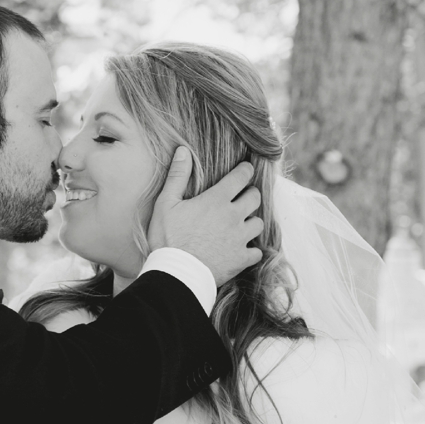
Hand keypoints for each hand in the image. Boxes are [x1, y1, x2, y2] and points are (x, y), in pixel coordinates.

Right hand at [146, 145, 262, 287]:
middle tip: (242, 196)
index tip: (246, 169)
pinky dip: (251, 249)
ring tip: (241, 224)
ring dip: (251, 221)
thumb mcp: (166, 204)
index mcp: (216, 200)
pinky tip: (241, 249)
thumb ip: (177, 176)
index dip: (245, 170)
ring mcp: (240, 238)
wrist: (176, 273)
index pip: (241, 177)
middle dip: (251, 194)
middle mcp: (233, 216)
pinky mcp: (241, 259)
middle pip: (255, 198)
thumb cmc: (167, 238)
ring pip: (258, 223)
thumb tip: (183, 150)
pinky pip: (256, 251)